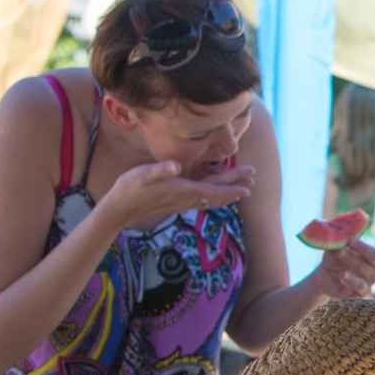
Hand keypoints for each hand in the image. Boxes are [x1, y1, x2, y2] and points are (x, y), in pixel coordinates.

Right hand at [100, 160, 253, 227]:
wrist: (120, 208)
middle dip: (236, 185)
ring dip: (230, 193)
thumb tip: (176, 166)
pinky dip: (217, 197)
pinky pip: (204, 201)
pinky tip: (222, 195)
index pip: (212, 190)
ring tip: (246, 188)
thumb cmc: (129, 188)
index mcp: (181, 190)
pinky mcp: (178, 203)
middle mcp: (186, 199)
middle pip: (217, 193)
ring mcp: (183, 203)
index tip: (248, 186)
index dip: (231, 188)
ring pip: (212, 198)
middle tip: (254, 177)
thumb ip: (160, 169)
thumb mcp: (142, 174)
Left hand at [304, 236, 374, 298]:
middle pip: (368, 266)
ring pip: (363, 282)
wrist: (323, 276)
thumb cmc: (334, 260)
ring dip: (352, 276)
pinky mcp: (357, 296)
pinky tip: (341, 278)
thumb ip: (338, 243)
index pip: (373, 254)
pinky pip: (357, 293)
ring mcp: (366, 286)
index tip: (350, 240)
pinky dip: (350, 285)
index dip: (363, 248)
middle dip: (353, 258)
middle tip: (339, 252)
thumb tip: (336, 234)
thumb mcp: (335, 249)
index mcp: (371, 260)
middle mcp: (372, 273)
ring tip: (341, 272)